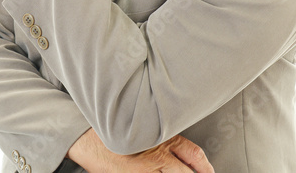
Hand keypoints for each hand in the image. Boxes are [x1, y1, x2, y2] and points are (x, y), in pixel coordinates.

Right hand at [67, 127, 213, 172]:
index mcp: (162, 138)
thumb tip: (173, 151)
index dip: (205, 167)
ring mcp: (147, 169)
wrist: (85, 135)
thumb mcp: (139, 127)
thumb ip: (157, 138)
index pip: (194, 154)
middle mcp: (158, 154)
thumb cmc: (111, 128)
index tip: (210, 172)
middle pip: (187, 172)